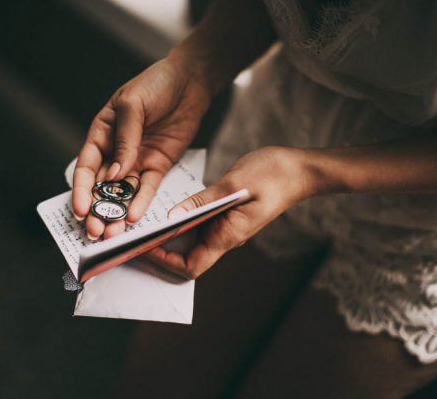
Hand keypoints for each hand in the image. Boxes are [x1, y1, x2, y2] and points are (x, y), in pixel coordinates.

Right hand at [72, 57, 210, 239]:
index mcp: (101, 134)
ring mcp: (136, 161)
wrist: (189, 81)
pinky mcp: (157, 166)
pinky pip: (147, 188)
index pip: (86, 167)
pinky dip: (141, 203)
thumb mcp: (133, 105)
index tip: (79, 210)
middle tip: (95, 231)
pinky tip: (135, 218)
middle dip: (97, 209)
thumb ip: (125, 139)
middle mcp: (115, 152)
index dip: (81, 190)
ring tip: (113, 233)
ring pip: (123, 193)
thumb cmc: (155, 84)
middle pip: (102, 186)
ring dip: (117, 212)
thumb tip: (115, 173)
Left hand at [146, 146, 319, 278]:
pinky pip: (199, 224)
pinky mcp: (225, 215)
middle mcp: (225, 236)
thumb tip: (173, 217)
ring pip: (191, 241)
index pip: (191, 266)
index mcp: (228, 235)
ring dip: (169, 234)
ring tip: (147, 220)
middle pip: (187, 257)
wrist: (299, 170)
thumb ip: (202, 202)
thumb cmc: (274, 175)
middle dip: (160, 249)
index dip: (165, 262)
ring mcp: (225, 227)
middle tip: (137, 233)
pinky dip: (181, 220)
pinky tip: (169, 207)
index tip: (144, 246)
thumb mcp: (234, 184)